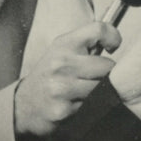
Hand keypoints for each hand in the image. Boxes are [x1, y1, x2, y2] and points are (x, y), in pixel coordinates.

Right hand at [14, 21, 120, 135]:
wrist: (24, 105)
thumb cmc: (50, 75)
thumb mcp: (63, 50)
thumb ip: (88, 42)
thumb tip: (116, 42)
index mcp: (64, 44)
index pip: (98, 30)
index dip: (113, 37)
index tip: (112, 47)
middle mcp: (61, 64)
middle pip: (107, 66)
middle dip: (107, 73)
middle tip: (96, 77)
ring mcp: (61, 88)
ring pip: (103, 87)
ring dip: (101, 91)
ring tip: (86, 91)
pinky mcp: (63, 110)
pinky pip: (93, 106)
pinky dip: (91, 106)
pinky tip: (77, 103)